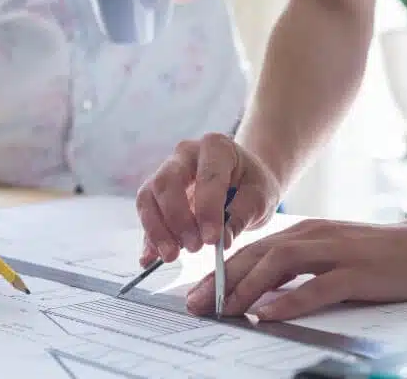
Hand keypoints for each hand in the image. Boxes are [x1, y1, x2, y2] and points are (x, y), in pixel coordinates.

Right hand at [136, 133, 281, 264]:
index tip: (212, 239)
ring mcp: (165, 171)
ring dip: (157, 230)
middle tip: (194, 247)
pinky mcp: (155, 192)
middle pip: (167, 182)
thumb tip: (221, 241)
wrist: (242, 179)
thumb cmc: (252, 183)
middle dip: (177, 219)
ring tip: (172, 256)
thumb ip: (242, 215)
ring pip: (148, 197)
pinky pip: (146, 213)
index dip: (207, 210)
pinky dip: (148, 237)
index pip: (208, 177)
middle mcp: (184, 154)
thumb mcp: (261, 196)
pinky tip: (150, 258)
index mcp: (215, 147)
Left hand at [185, 218, 406, 319]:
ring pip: (278, 265)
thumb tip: (260, 293)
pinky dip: (289, 301)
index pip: (251, 250)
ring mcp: (334, 251)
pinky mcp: (357, 271)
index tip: (196, 293)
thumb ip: (296, 268)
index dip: (220, 272)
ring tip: (223, 310)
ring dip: (247, 288)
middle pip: (256, 256)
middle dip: (221, 281)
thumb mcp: (328, 254)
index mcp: (302, 231)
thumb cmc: (378, 255)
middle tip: (196, 304)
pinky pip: (317, 287)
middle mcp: (312, 236)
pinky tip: (268, 315)